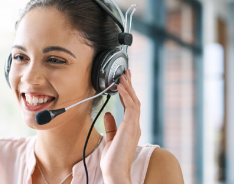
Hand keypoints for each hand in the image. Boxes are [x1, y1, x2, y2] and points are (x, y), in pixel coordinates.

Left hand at [100, 69, 140, 183]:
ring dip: (128, 87)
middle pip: (134, 100)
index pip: (131, 106)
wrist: (115, 171)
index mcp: (131, 128)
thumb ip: (110, 126)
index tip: (124, 82)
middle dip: (130, 85)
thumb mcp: (110, 139)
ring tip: (122, 75)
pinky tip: (121, 86)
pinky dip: (126, 94)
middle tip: (126, 72)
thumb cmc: (113, 160)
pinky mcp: (131, 126)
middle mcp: (134, 125)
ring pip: (134, 101)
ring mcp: (134, 125)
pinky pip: (131, 106)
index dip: (128, 93)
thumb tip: (109, 114)